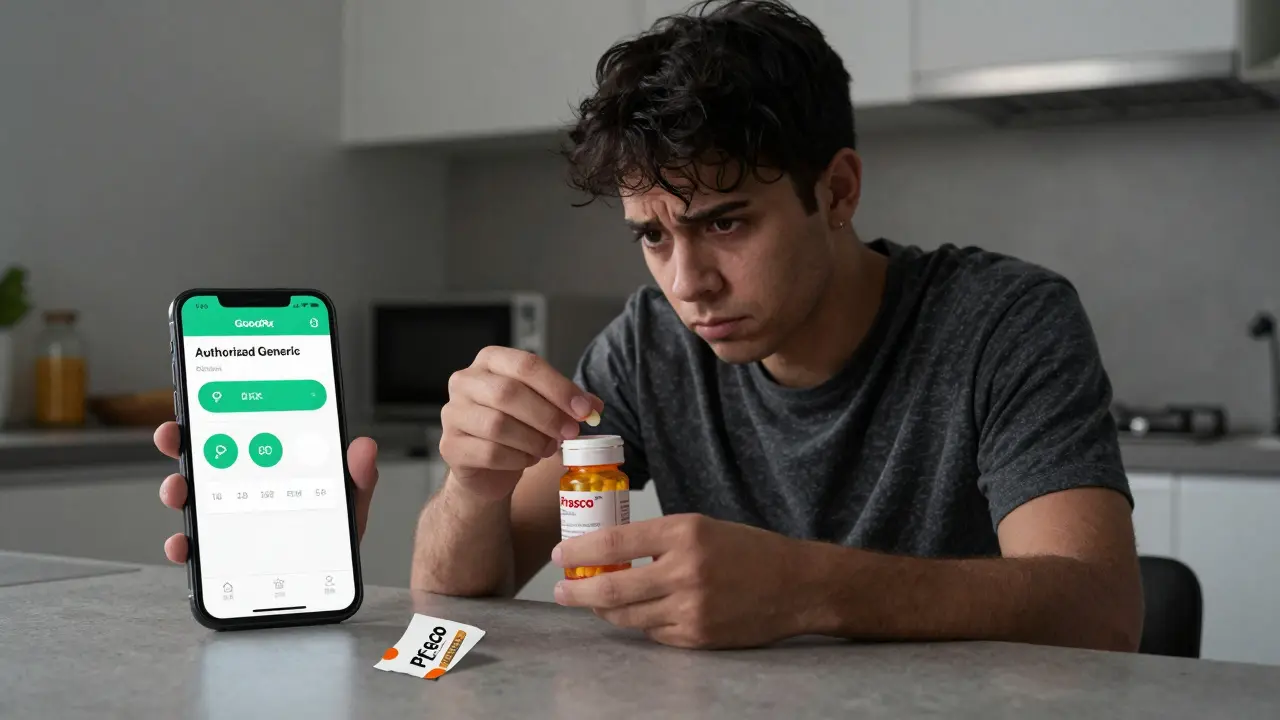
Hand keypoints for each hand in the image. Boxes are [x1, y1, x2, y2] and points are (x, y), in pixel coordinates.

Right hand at [153, 422, 379, 562]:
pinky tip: (183, 544)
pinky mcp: (221, 557)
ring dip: (177, 490)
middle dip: (181, 442)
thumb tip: (364, 446)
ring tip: (179, 490)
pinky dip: (184, 546)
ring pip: (192, 500)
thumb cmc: (334, 536)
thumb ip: (357, 476)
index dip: (217, 414)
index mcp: (272, 468)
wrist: (328, 585)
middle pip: (204, 459)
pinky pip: (195, 549)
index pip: (241, 433)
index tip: (201, 401)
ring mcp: (228, 522)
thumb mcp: (350, 502)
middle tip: (173, 435)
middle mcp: (243, 490)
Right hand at [439, 346, 601, 501]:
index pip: (526, 364)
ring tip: (548, 448)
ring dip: (533, 440)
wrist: (487, 467)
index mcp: (490, 360)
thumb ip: (568, 402)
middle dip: (548, 416)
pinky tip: (527, 460)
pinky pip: (489, 452)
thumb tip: (595, 405)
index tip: (584, 409)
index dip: (559, 387)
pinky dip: (517, 459)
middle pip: (509, 393)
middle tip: (570, 433)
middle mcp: (465, 381)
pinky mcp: (450, 445)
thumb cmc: (516, 428)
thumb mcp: (544, 407)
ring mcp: (453, 413)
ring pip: (498, 425)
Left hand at [551, 514, 809, 648]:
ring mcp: (691, 609)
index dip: (580, 550)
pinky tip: (641, 613)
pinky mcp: (697, 637)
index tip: (560, 555)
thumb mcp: (703, 528)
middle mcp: (686, 571)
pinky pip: (653, 633)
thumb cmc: (748, 550)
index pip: (615, 543)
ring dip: (605, 610)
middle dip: (577, 592)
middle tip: (560, 590)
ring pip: (628, 616)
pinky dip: (642, 623)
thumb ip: (658, 539)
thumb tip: (608, 553)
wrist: (796, 586)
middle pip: (612, 589)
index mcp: (685, 533)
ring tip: (595, 601)